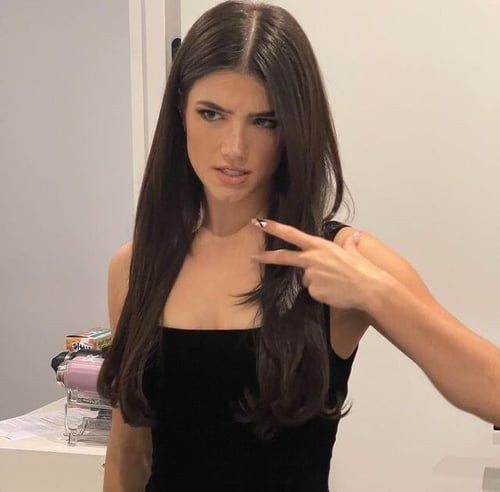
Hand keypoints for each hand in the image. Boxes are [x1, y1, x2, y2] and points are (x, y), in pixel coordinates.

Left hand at [251, 218, 385, 310]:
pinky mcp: (313, 290)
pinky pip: (313, 292)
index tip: (261, 223)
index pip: (292, 234)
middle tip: (253, 257)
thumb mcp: (353, 252)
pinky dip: (322, 293)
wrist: (369, 288)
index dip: (275, 228)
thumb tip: (354, 236)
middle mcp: (312, 258)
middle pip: (284, 257)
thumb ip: (348, 244)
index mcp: (320, 246)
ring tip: (335, 282)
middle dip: (266, 257)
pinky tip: (334, 291)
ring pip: (306, 279)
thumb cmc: (362, 269)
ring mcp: (311, 275)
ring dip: (317, 281)